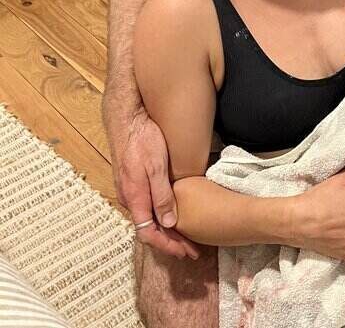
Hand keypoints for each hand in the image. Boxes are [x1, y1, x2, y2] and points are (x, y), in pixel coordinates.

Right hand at [111, 106, 200, 258]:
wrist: (127, 120)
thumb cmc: (142, 139)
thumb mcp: (156, 166)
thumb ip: (161, 195)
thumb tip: (168, 223)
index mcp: (135, 198)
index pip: (149, 234)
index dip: (167, 245)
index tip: (184, 252)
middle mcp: (130, 199)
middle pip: (149, 230)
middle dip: (170, 242)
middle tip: (190, 250)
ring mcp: (130, 191)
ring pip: (148, 219)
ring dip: (166, 231)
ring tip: (184, 237)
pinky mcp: (133, 183)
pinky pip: (146, 208)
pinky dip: (160, 217)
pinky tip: (171, 215)